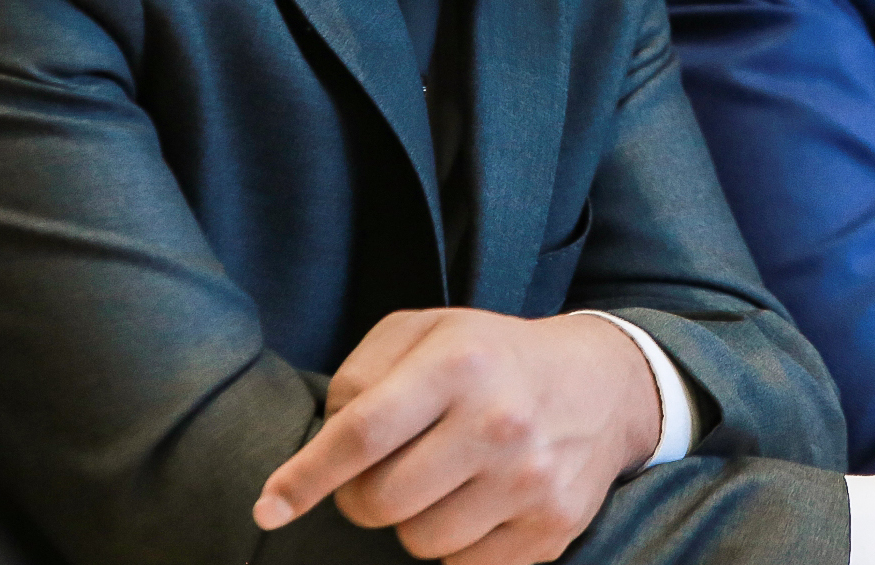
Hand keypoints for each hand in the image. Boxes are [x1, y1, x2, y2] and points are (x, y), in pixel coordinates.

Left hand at [253, 308, 659, 563]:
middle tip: (388, 472)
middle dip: (363, 496)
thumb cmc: (492, 357)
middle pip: (380, 501)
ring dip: (415, 521)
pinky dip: (458, 544)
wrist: (605, 382)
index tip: (270, 506)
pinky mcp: (551, 525)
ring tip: (446, 480)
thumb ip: (361, 374)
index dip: (305, 477)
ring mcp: (530, 478)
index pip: (362, 434)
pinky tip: (481, 501)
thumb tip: (319, 449)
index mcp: (461, 362)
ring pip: (418, 542)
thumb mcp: (428, 331)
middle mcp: (499, 420)